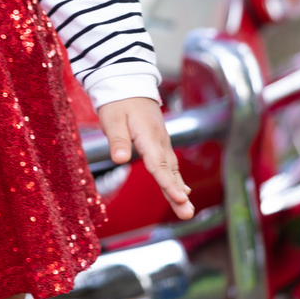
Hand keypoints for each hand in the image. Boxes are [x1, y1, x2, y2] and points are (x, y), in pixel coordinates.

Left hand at [96, 96, 193, 220]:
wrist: (128, 85)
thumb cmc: (118, 103)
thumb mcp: (112, 119)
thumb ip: (117, 140)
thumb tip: (120, 159)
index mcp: (148, 136)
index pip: (159, 165)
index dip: (168, 183)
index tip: (179, 199)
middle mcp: (160, 142)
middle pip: (170, 172)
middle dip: (178, 194)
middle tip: (187, 214)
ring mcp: (162, 143)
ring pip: (172, 170)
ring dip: (180, 191)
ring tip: (187, 211)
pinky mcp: (160, 144)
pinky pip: (170, 165)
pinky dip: (177, 179)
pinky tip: (183, 192)